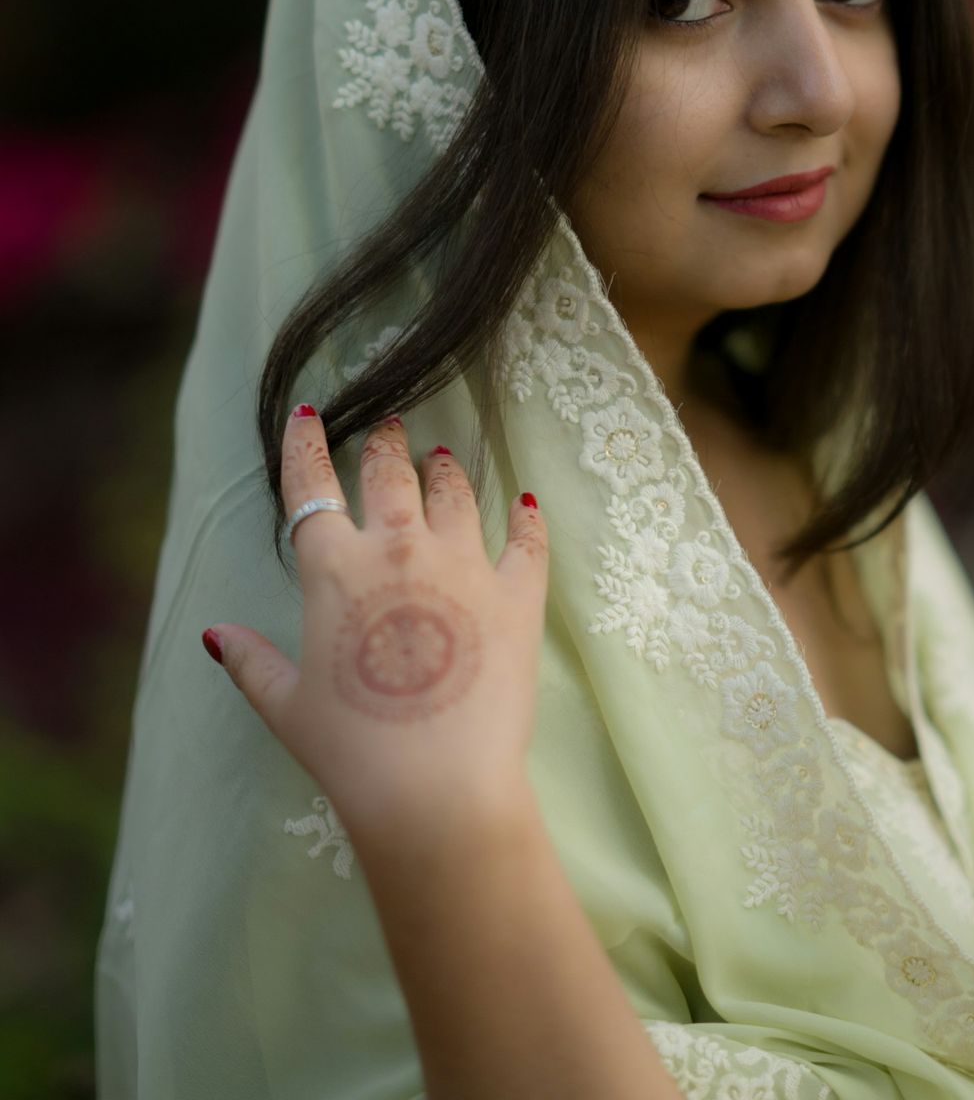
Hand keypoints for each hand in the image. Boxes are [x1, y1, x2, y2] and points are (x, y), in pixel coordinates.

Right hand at [203, 406, 548, 854]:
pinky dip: (525, 520)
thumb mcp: (288, 707)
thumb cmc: (352, 753)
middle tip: (390, 430)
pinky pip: (525, 541)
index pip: (312, 487)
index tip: (306, 415)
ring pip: (455, 494)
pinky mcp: (517, 594)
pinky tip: (524, 505)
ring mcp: (464, 566)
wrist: (437, 789)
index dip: (304, 445)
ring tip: (441, 459)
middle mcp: (399, 549)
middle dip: (386, 444)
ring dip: (445, 472)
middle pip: (390, 473)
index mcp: (335, 570)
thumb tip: (216, 632)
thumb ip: (252, 661)